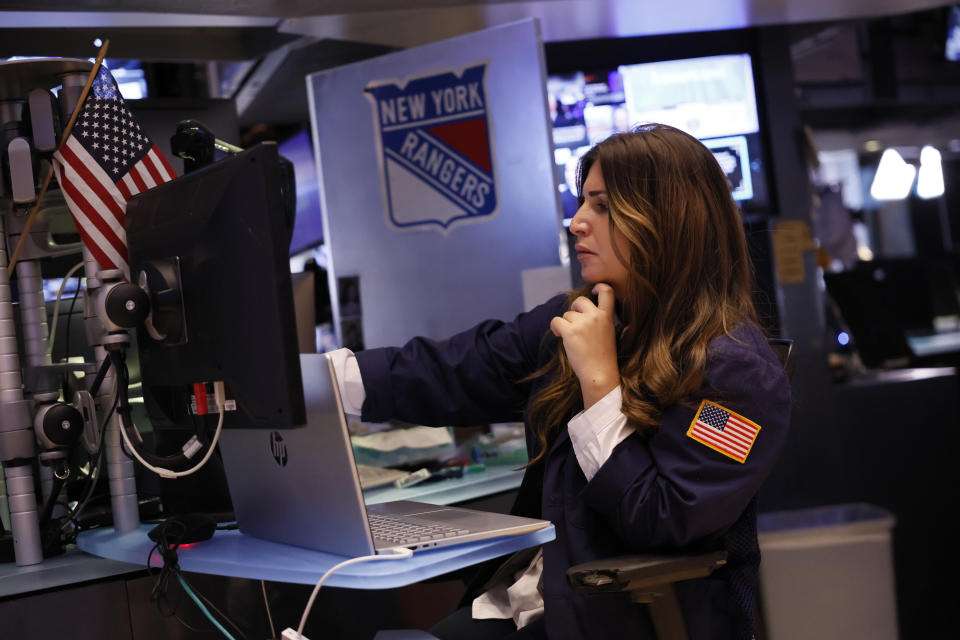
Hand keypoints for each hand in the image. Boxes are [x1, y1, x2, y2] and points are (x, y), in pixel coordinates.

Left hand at [550, 283, 619, 408]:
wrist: (599, 374)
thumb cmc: (603, 358)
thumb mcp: (609, 334)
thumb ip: (599, 321)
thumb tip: (581, 313)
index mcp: (607, 317)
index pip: (607, 291)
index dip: (599, 286)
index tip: (593, 290)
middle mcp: (595, 316)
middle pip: (579, 301)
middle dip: (574, 310)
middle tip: (574, 324)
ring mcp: (582, 323)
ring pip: (567, 314)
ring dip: (566, 324)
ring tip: (572, 339)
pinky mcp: (570, 331)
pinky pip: (556, 321)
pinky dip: (555, 328)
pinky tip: (559, 336)